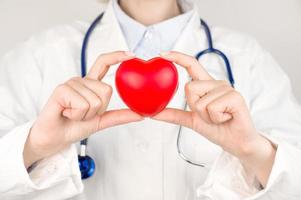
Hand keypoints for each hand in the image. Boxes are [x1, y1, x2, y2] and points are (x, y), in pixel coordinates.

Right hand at [23, 51, 142, 168]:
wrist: (56, 138)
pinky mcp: (62, 89)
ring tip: (73, 114)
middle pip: (107, 90)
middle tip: (83, 114)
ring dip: (86, 114)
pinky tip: (67, 113)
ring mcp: (72, 83)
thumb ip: (119, 116)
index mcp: (91, 84)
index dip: (117, 56)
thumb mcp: (102, 121)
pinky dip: (77, 115)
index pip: (104, 63)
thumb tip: (140, 114)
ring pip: (95, 100)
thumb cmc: (75, 127)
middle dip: (99, 109)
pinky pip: (83, 104)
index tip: (131, 54)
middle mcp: (82, 80)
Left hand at [154, 51, 275, 185]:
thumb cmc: (217, 129)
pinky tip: (226, 118)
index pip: (192, 64)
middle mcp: (216, 83)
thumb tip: (152, 113)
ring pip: (199, 100)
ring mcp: (226, 88)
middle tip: (209, 115)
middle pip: (189, 87)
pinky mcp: (235, 97)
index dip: (177, 57)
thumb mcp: (191, 120)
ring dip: (206, 116)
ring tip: (219, 118)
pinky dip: (215, 118)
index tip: (163, 54)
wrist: (235, 143)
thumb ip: (173, 114)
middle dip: (194, 107)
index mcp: (206, 85)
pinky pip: (211, 107)